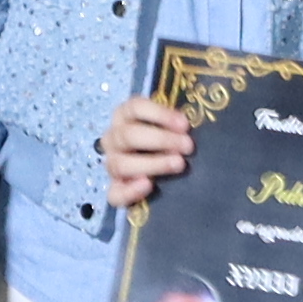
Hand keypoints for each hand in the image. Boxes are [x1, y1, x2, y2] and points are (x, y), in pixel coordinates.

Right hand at [92, 92, 197, 209]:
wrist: (163, 173)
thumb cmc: (170, 142)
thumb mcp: (172, 128)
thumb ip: (176, 125)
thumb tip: (189, 126)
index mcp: (124, 116)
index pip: (135, 108)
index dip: (160, 114)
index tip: (185, 125)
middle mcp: (114, 138)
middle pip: (128, 135)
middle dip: (161, 140)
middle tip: (188, 146)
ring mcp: (112, 164)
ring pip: (120, 164)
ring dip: (152, 163)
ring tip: (178, 164)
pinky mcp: (115, 190)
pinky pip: (115, 194)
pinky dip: (130, 191)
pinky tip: (148, 185)